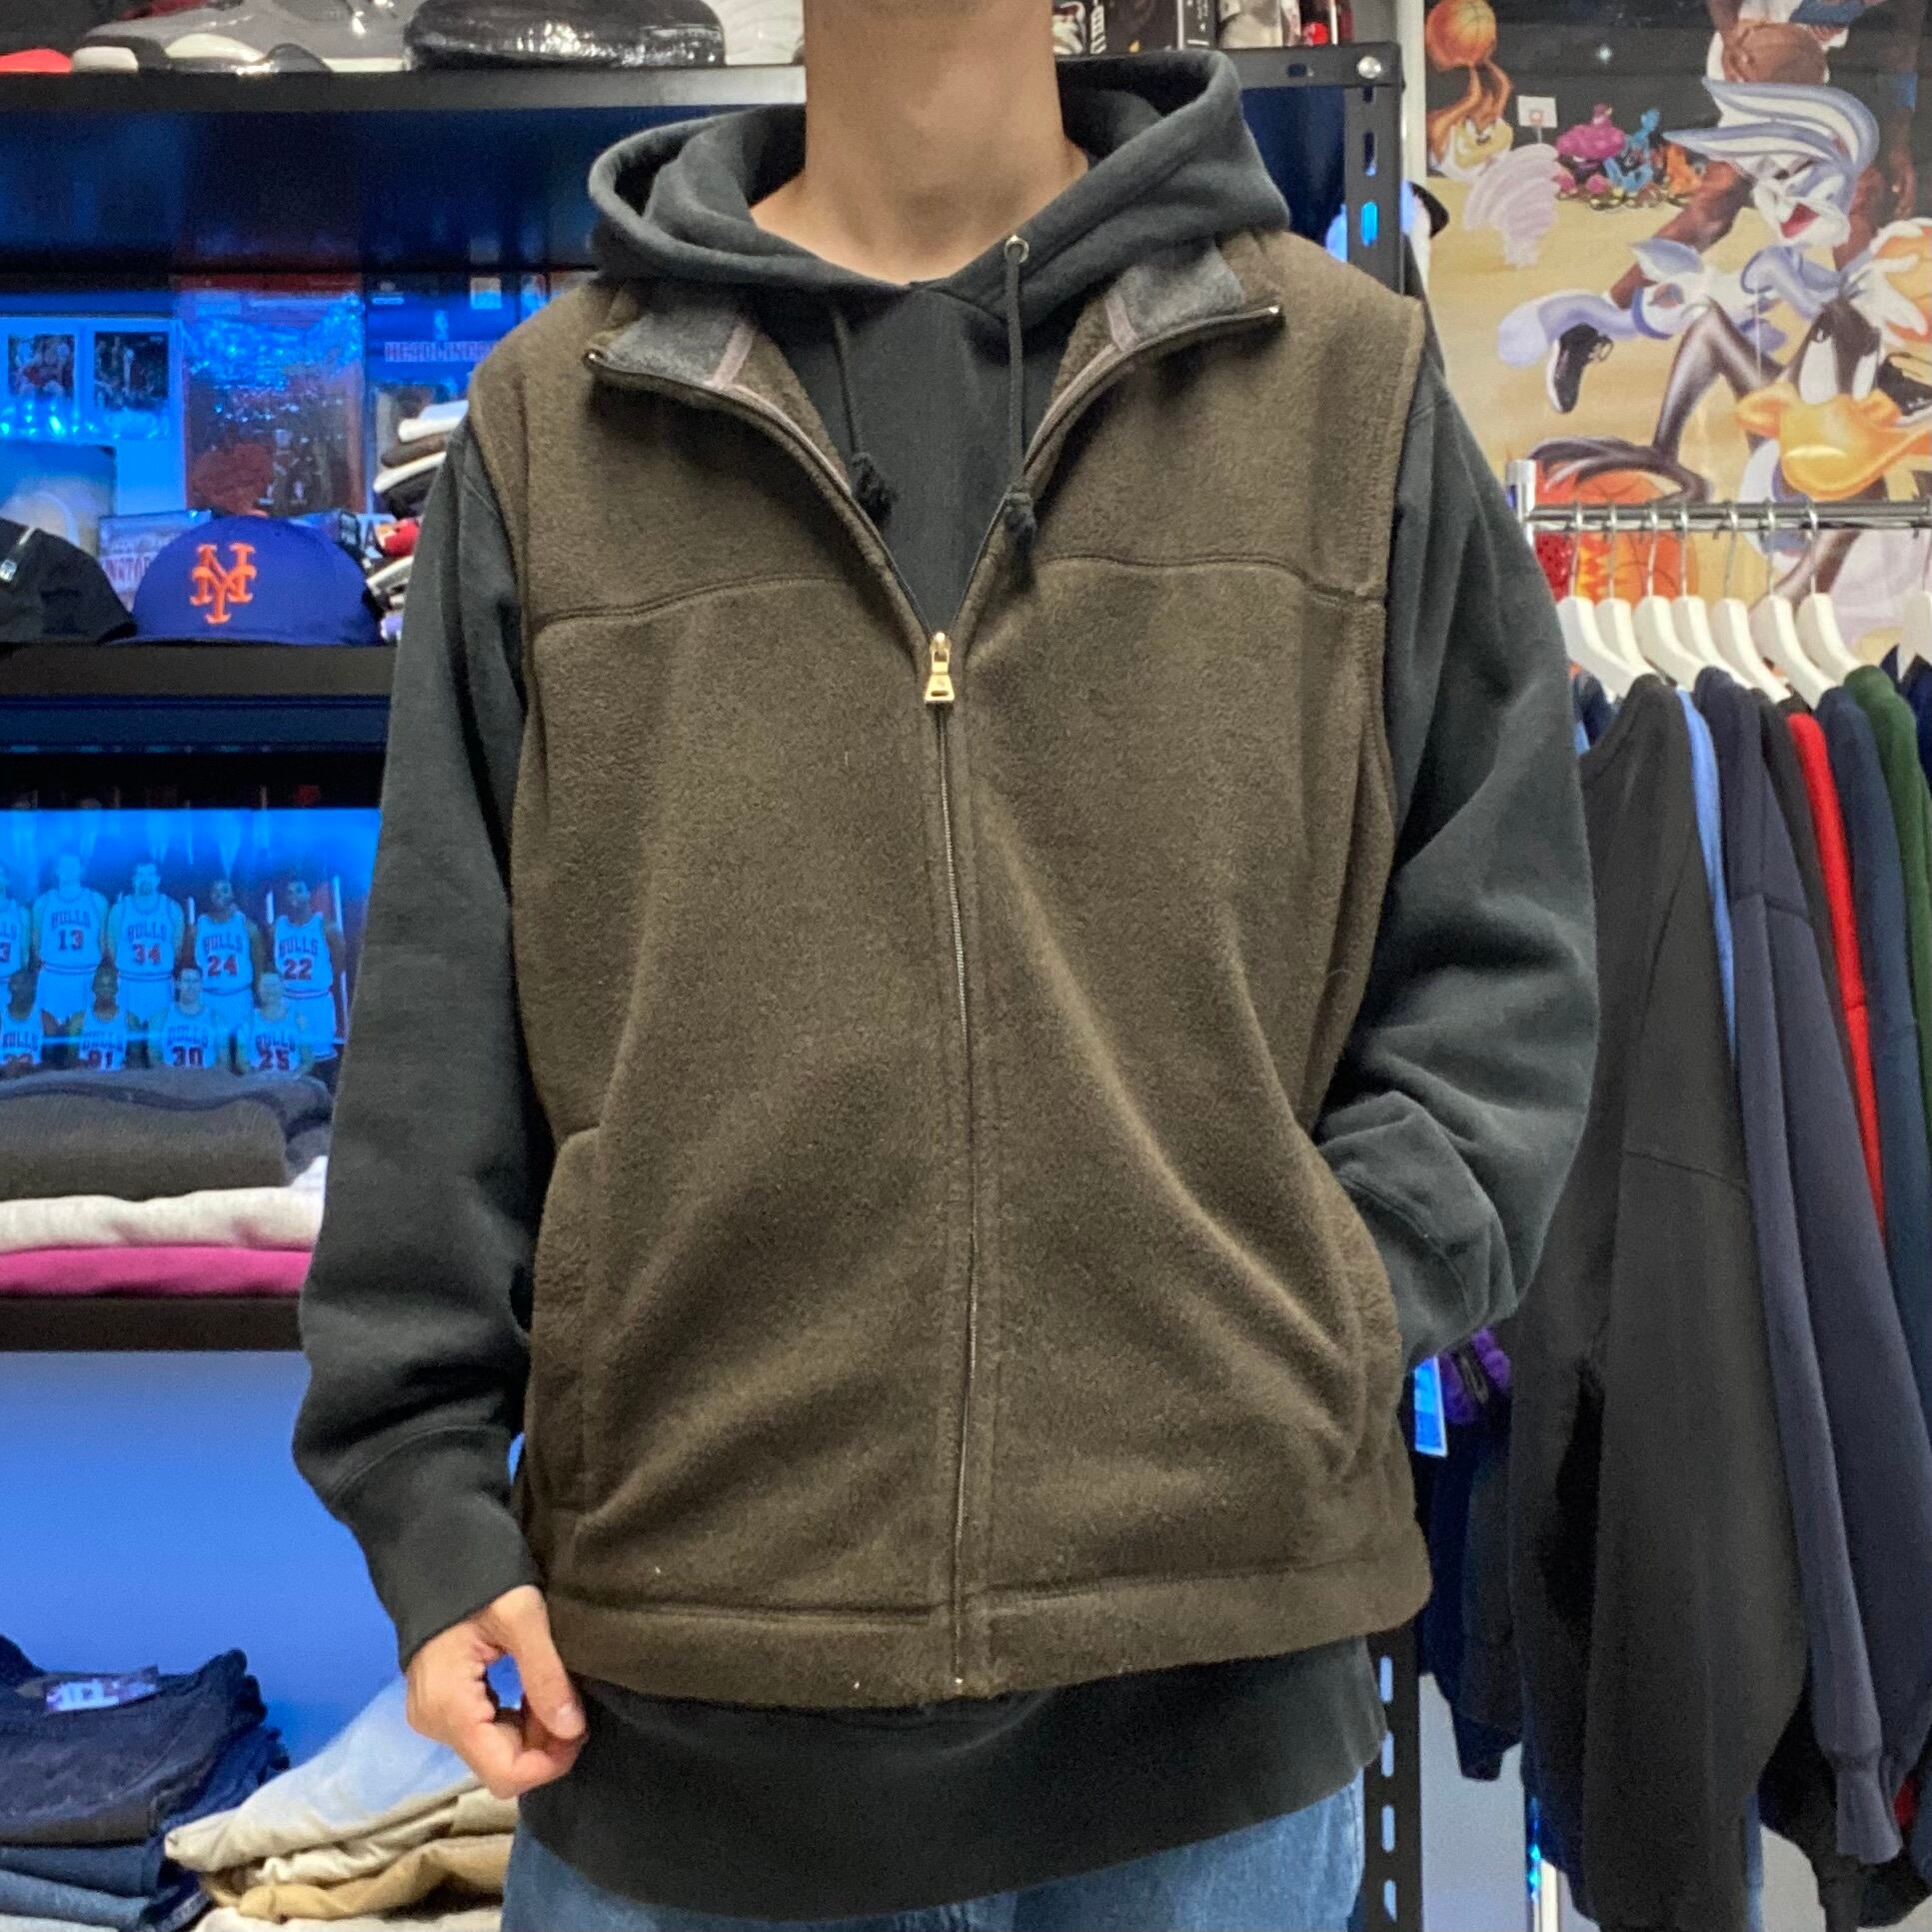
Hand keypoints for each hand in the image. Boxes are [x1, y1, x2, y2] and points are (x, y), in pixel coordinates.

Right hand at [405, 1585, 586, 1798]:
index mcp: (448, 1707)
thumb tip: (572, 1730)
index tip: (581, 1729)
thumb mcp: (522, 1617)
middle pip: (499, 1764)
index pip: (503, 1773)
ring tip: (560, 1692)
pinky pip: (485, 1729)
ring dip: (534, 1732)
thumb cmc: (479, 1573)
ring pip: (494, 1749)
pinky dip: (517, 1719)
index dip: (548, 1763)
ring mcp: (434, 1714)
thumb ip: (546, 1676)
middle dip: (545, 1745)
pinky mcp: (442, 1702)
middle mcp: (434, 1722)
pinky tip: (536, 1691)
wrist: (435, 1543)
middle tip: (576, 1705)